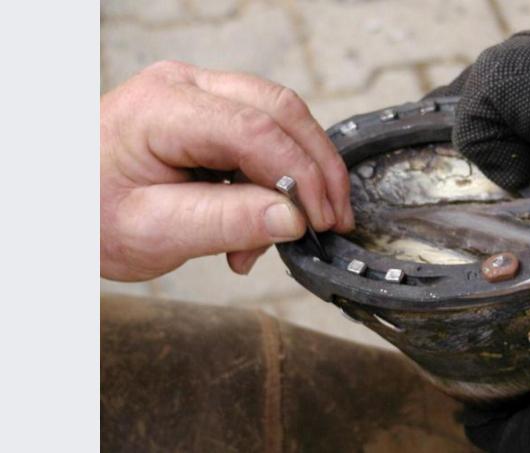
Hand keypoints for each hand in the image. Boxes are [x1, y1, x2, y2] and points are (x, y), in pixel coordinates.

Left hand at [101, 61, 352, 280]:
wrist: (55, 205)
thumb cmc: (88, 215)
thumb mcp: (153, 232)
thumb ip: (226, 222)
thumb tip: (293, 218)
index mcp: (164, 107)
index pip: (256, 130)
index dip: (301, 175)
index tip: (320, 220)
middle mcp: (185, 86)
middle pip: (280, 110)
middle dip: (317, 166)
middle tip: (333, 218)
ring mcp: (197, 93)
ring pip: (279, 119)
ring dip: (300, 172)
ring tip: (292, 230)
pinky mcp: (206, 111)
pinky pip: (262, 133)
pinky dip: (276, 176)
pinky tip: (263, 218)